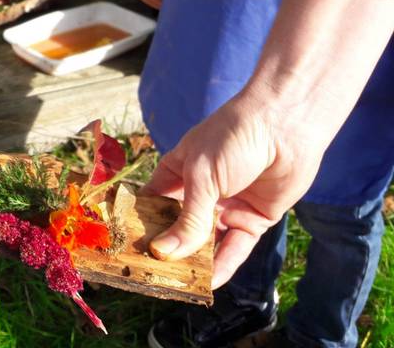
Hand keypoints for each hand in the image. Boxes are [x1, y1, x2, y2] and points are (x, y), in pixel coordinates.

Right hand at [143, 92, 324, 288]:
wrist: (286, 126)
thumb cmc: (232, 137)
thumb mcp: (202, 176)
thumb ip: (187, 219)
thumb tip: (162, 253)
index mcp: (176, 174)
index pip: (152, 206)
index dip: (139, 227)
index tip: (124, 251)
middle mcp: (198, 194)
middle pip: (177, 229)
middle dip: (167, 251)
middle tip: (150, 277)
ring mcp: (225, 208)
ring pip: (206, 244)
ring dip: (195, 263)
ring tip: (179, 286)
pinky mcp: (252, 219)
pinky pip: (235, 248)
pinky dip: (224, 265)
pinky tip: (210, 283)